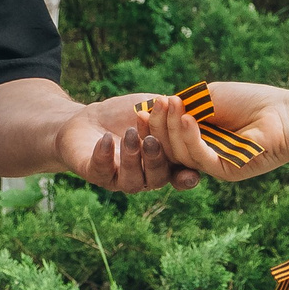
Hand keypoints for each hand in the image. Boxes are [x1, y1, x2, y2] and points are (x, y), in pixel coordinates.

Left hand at [57, 93, 199, 191]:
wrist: (90, 117)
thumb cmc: (127, 113)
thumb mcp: (154, 107)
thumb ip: (174, 111)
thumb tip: (198, 108)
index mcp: (164, 163)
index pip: (180, 176)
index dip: (186, 178)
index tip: (189, 174)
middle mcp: (145, 177)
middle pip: (157, 178)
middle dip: (156, 160)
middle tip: (152, 140)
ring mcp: (121, 179)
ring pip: (132, 181)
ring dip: (133, 158)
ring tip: (130, 134)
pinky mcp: (96, 175)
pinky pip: (102, 172)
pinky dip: (105, 156)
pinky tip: (106, 139)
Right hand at [133, 81, 288, 181]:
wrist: (283, 114)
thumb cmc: (250, 101)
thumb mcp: (209, 97)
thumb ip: (185, 105)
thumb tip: (158, 108)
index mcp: (199, 137)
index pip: (168, 135)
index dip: (156, 123)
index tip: (144, 107)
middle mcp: (204, 153)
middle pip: (170, 146)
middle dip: (161, 125)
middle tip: (158, 104)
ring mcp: (213, 164)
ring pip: (182, 153)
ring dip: (174, 129)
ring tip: (173, 106)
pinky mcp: (225, 171)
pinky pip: (201, 159)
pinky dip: (191, 139)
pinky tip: (187, 120)